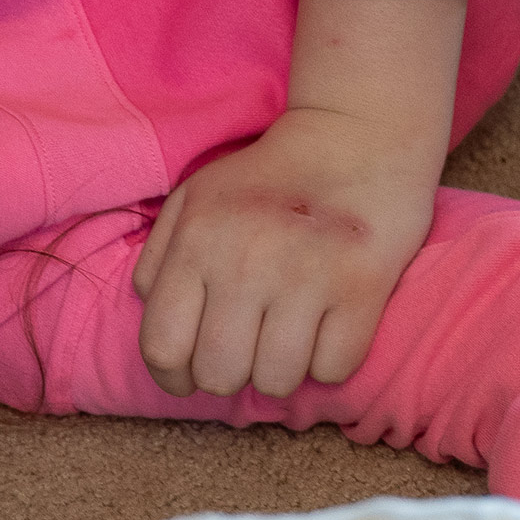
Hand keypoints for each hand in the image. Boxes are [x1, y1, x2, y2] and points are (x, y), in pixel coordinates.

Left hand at [131, 107, 440, 397]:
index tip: (189, 375)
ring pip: (276, 382)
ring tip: (289, 334)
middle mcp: (247, 259)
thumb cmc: (269, 180)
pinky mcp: (362, 286)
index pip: (162, 348)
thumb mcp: (194, 201)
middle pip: (219, 375)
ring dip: (280, 371)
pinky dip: (329, 360)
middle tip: (247, 347)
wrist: (357, 136)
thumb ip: (158, 260)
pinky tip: (328, 324)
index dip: (172, 377)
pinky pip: (332, 370)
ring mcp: (307, 275)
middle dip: (230, 375)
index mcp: (197, 240)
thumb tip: (156, 320)